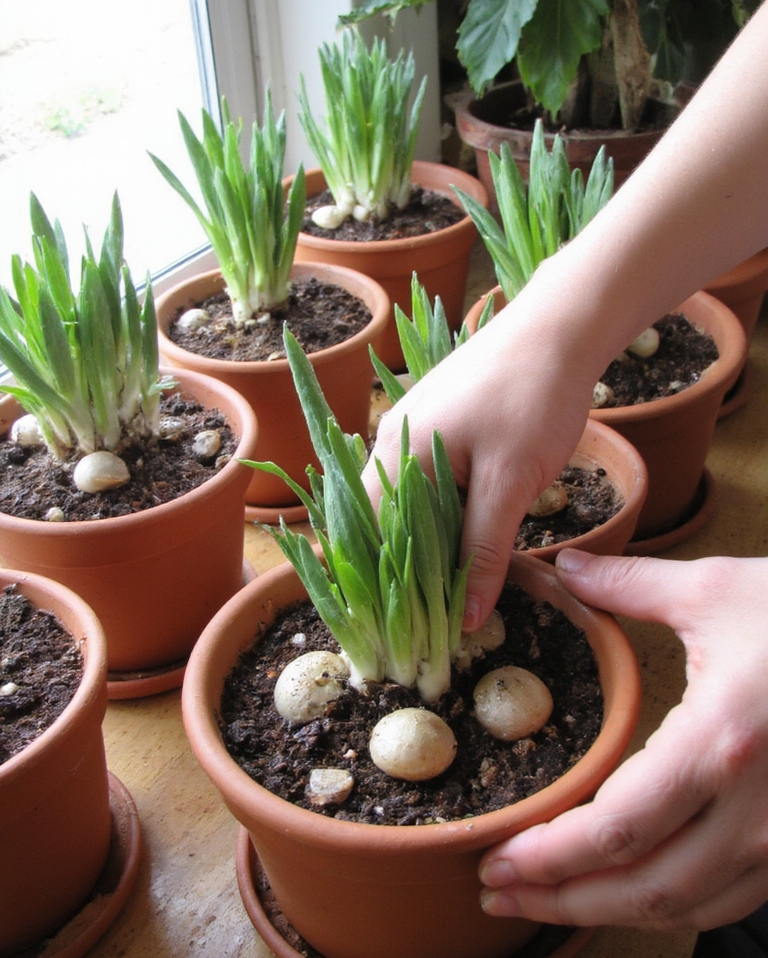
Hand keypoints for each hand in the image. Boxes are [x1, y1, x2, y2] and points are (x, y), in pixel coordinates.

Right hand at [363, 303, 595, 630]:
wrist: (562, 327)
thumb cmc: (534, 397)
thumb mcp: (511, 483)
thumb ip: (484, 552)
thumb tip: (465, 619)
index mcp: (397, 453)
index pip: (363, 533)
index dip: (372, 584)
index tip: (388, 630)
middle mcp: (393, 440)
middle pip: (381, 522)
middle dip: (399, 573)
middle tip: (423, 624)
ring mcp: (416, 429)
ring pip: (407, 504)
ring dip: (424, 545)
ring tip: (443, 595)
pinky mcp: (441, 424)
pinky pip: (428, 483)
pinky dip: (441, 517)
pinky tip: (464, 541)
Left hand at [479, 550, 767, 931]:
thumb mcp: (718, 589)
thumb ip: (630, 585)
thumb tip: (565, 568)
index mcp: (720, 743)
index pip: (617, 828)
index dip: (550, 857)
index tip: (496, 858)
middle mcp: (754, 809)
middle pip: (643, 889)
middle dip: (560, 900)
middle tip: (498, 891)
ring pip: (685, 908)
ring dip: (607, 912)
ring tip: (545, 900)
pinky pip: (726, 900)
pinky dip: (665, 905)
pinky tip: (625, 890)